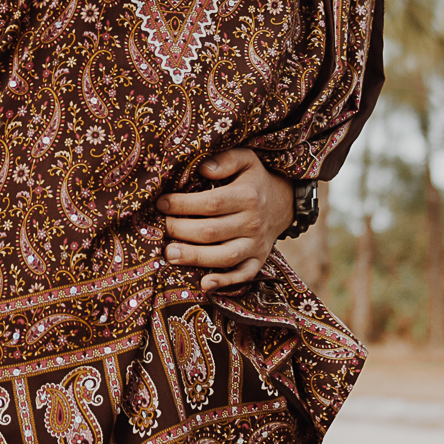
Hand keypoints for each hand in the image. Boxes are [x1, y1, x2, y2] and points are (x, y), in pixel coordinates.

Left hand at [157, 148, 293, 291]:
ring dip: (195, 258)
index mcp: (247, 196)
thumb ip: (226, 159)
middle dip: (180, 231)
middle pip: (211, 232)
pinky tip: (204, 284)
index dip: (183, 205)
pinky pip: (244, 275)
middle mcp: (253, 222)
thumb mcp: (246, 159)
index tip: (161, 203)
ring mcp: (256, 244)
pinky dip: (226, 282)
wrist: (284, 202)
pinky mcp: (259, 260)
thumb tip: (203, 168)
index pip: (210, 203)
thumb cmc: (254, 179)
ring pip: (225, 256)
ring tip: (169, 255)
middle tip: (160, 228)